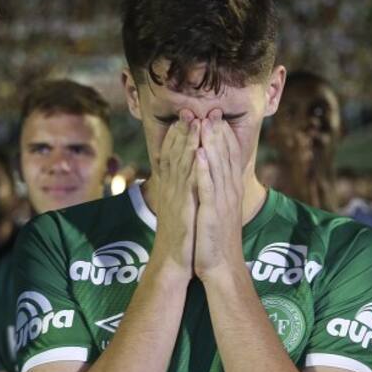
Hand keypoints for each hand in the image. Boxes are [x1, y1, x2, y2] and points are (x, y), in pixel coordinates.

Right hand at [149, 110, 199, 277]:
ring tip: (196, 122)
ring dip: (188, 143)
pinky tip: (201, 153)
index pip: (172, 156)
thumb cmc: (180, 236)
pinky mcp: (184, 210)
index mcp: (170, 188)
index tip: (186, 116)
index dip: (179, 135)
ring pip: (181, 166)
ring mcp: (176, 199)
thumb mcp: (179, 207)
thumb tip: (188, 173)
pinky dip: (195, 167)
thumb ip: (181, 189)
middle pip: (175, 155)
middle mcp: (170, 190)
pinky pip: (189, 185)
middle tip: (190, 110)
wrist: (174, 261)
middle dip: (183, 132)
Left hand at [194, 110, 245, 281]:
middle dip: (218, 133)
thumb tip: (215, 176)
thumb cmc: (217, 240)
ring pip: (217, 167)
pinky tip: (201, 153)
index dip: (224, 136)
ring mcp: (221, 202)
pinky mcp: (211, 213)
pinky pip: (208, 188)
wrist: (220, 267)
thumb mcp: (219, 210)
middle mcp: (229, 193)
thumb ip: (218, 191)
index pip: (230, 157)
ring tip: (206, 123)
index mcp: (230, 191)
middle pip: (225, 157)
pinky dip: (205, 169)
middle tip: (213, 110)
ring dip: (212, 144)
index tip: (218, 116)